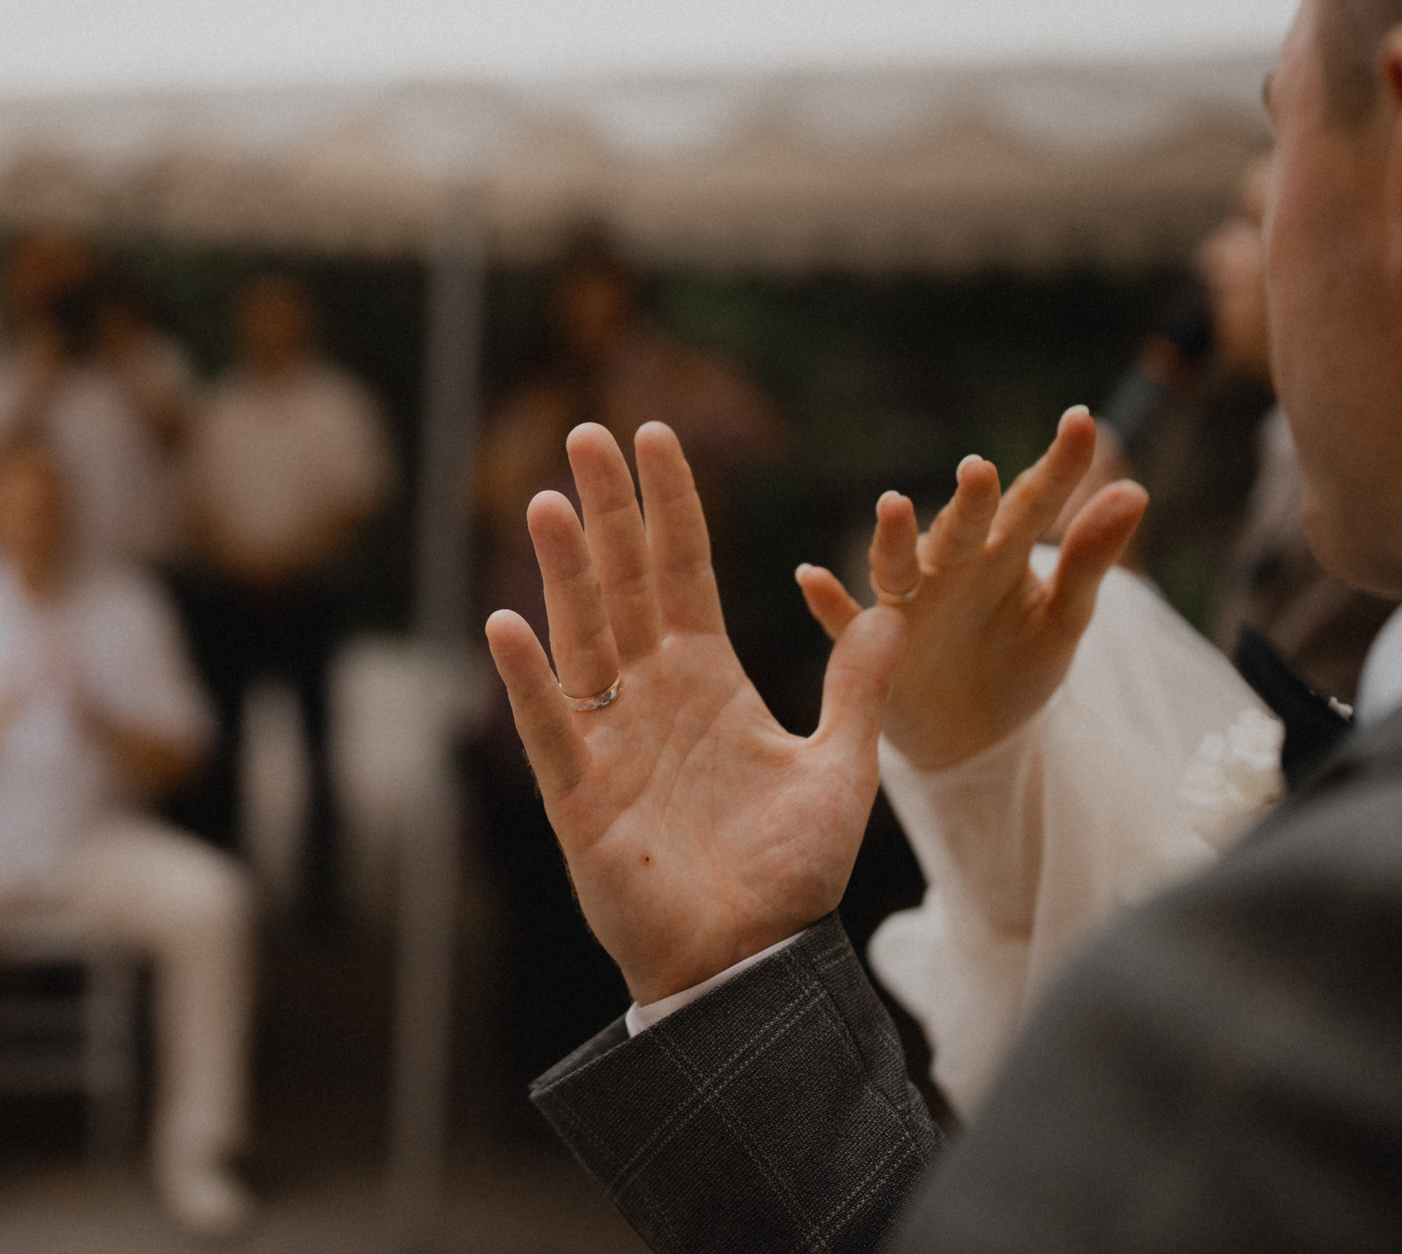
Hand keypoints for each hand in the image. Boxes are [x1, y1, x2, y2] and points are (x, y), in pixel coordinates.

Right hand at [485, 422, 905, 1006]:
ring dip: (564, 570)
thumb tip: (892, 611)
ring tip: (546, 500)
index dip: (669, 505)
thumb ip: (857, 689)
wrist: (753, 967)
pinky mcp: (580, 796)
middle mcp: (650, 696)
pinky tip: (509, 622)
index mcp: (708, 680)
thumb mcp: (841, 770)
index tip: (654, 434)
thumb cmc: (790, 879)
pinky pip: (549, 726)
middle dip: (607, 509)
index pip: (682, 570)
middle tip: (587, 433)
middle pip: (623, 583)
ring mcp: (610, 741)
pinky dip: (528, 677)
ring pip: (581, 636)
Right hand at [795, 406, 1146, 772]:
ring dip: (892, 537)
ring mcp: (909, 607)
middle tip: (980, 471)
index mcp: (1003, 554)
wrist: (973, 737)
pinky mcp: (874, 650)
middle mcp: (950, 568)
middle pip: (962, 529)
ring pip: (896, 566)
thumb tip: (1136, 491)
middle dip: (970, 502)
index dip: (1057, 466)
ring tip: (893, 505)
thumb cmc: (1018, 661)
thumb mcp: (1066, 617)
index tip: (1080, 421)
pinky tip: (811, 578)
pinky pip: (844, 623)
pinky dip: (828, 602)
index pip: (1033, 502)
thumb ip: (1092, 557)